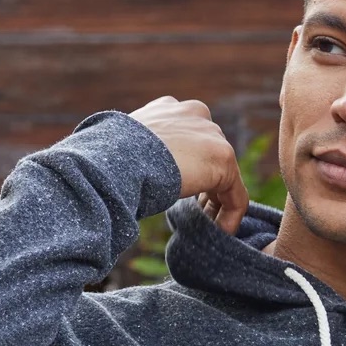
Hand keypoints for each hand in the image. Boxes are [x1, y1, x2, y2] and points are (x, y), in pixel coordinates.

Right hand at [128, 96, 248, 234]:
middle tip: (196, 217)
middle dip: (206, 188)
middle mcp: (194, 114)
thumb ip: (144, 154)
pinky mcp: (224, 158)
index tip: (183, 199)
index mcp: (170, 110)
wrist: (115, 158)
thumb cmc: (108, 160)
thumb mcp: (125, 150)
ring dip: (216, 206)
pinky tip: (219, 235)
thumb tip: (136, 173)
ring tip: (207, 229)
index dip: (189, 172)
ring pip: (225, 177)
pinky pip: (237, 197)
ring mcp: (212, 134)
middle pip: (210, 157)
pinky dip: (230, 219)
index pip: (190, 141)